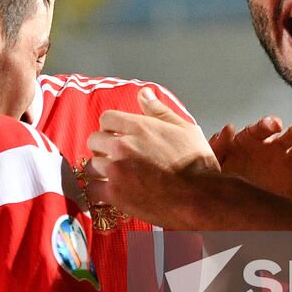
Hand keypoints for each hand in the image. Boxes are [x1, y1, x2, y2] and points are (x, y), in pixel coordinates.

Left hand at [86, 87, 218, 229]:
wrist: (200, 197)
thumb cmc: (196, 164)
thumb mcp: (184, 128)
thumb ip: (159, 110)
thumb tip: (144, 94)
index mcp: (139, 127)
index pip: (107, 118)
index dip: (111, 127)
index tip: (116, 135)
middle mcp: (123, 145)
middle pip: (94, 140)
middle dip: (102, 147)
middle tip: (114, 157)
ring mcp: (116, 170)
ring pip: (90, 166)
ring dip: (99, 170)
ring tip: (111, 176)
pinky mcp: (115, 194)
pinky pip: (91, 190)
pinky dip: (97, 192)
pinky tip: (107, 193)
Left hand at [209, 116, 291, 197]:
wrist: (228, 207)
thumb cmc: (219, 180)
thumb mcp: (214, 163)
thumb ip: (219, 146)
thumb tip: (228, 128)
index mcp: (249, 141)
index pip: (260, 129)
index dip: (268, 125)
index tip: (276, 126)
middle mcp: (270, 149)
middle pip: (289, 135)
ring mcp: (283, 164)